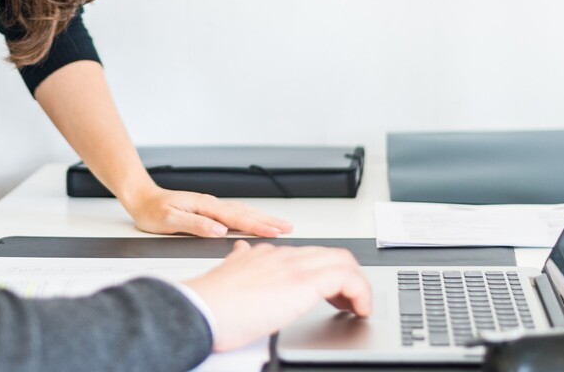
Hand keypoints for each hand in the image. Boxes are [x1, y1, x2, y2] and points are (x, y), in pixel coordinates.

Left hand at [120, 184, 293, 237]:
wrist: (141, 199)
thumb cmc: (152, 211)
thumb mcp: (169, 221)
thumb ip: (195, 225)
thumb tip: (218, 230)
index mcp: (205, 207)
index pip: (236, 219)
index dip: (257, 226)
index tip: (274, 233)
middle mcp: (210, 205)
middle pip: (245, 213)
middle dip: (268, 221)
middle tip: (288, 228)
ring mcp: (210, 207)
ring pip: (242, 212)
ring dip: (261, 218)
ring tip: (279, 224)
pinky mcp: (208, 211)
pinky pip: (234, 214)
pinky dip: (249, 218)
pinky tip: (255, 222)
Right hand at [182, 241, 371, 351]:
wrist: (202, 309)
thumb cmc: (210, 303)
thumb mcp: (228, 274)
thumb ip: (239, 261)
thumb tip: (240, 254)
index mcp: (266, 254)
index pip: (309, 254)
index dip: (325, 271)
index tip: (331, 292)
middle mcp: (283, 255)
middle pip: (331, 254)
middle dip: (347, 277)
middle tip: (349, 301)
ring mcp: (294, 265)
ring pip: (343, 261)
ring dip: (357, 285)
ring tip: (357, 307)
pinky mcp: (304, 281)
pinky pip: (348, 278)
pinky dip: (361, 293)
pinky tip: (359, 310)